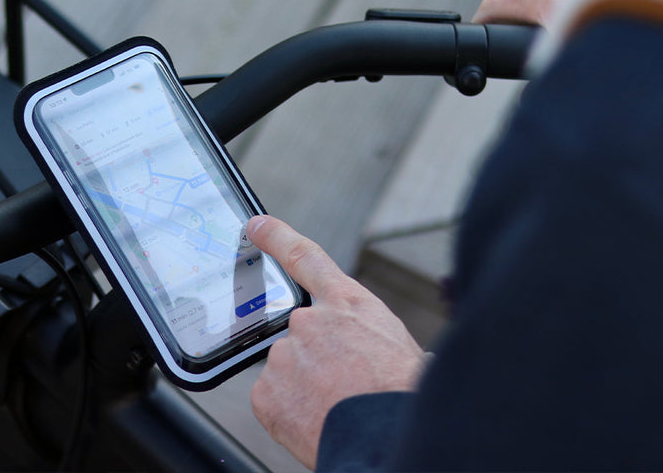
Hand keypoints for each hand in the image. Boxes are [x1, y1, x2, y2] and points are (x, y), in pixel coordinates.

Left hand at [248, 215, 426, 468]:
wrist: (385, 438)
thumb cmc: (403, 398)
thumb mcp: (406, 351)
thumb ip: (376, 337)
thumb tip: (391, 353)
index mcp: (348, 304)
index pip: (305, 258)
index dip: (277, 237)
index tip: (256, 226)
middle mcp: (309, 322)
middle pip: (302, 335)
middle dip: (317, 359)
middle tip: (343, 387)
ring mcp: (284, 355)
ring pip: (289, 370)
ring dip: (306, 387)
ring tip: (336, 409)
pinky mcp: (266, 391)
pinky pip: (274, 400)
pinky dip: (290, 413)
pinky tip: (314, 421)